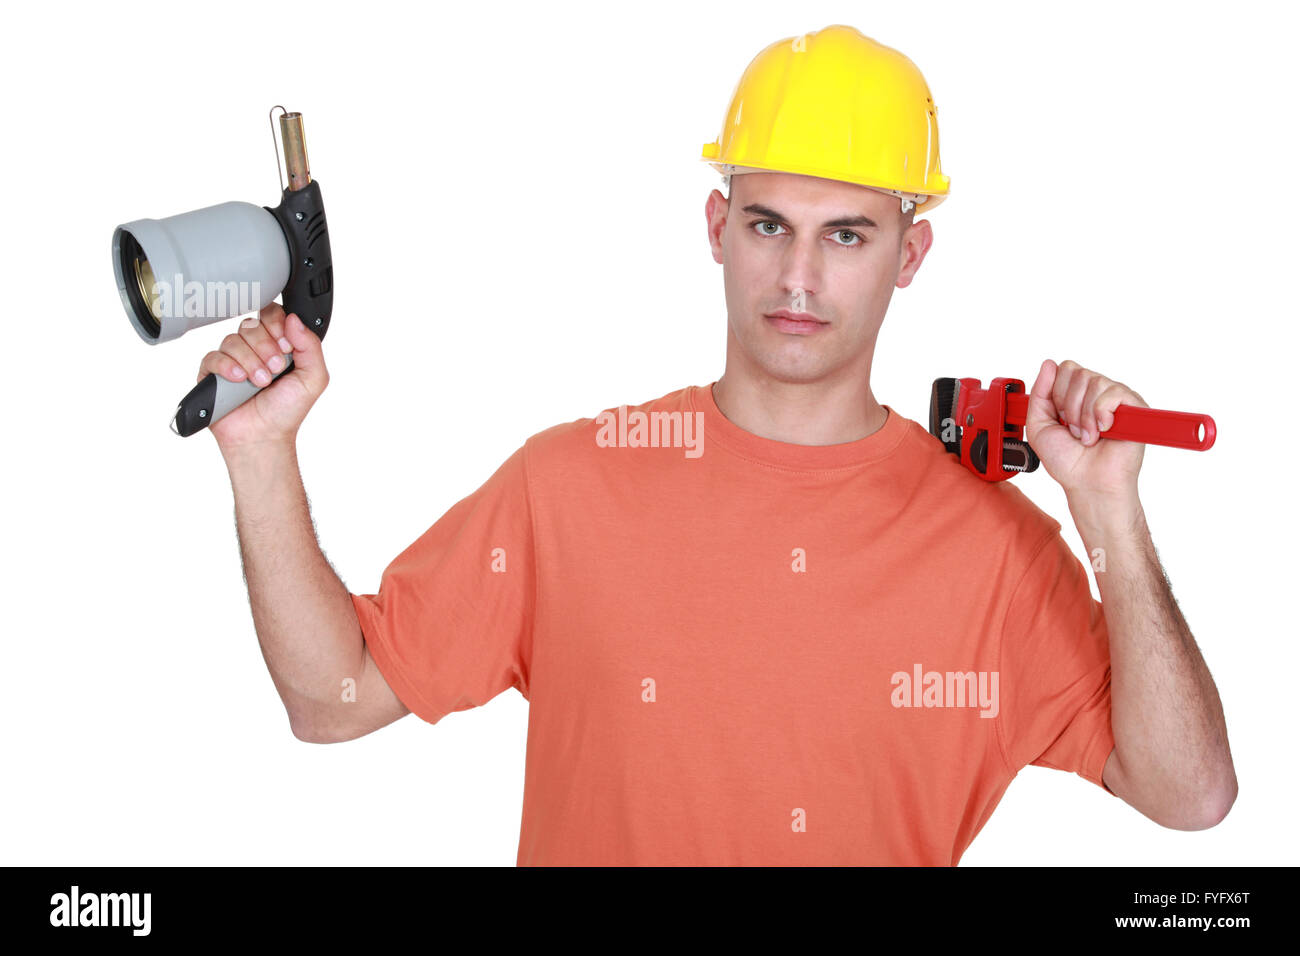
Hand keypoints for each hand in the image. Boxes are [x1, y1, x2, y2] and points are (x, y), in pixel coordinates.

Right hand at [196, 303, 329, 452]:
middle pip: (251, 324)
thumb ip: (310, 346)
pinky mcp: (212, 372)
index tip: (286, 347)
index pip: (272, 313)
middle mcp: (254, 347)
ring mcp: (232, 358)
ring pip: (233, 340)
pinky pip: (213, 356)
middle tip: (275, 370)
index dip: (277, 325)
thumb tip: (294, 319)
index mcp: (277, 344)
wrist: (264, 436)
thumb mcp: (313, 378)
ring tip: (259, 383)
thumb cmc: (287, 410)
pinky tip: (238, 380)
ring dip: (250, 361)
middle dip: (266, 347)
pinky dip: (227, 367)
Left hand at [1025, 359, 1145, 501]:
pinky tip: (1103, 431)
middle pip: (1077, 373)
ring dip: (1084, 416)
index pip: (1065, 369)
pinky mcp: (1134, 406)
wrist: (1088, 482)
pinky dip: (1101, 414)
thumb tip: (1048, 364)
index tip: (1059, 418)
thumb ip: (1039, 394)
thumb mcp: (1039, 425)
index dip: (1057, 394)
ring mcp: (1116, 399)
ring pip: (1094, 382)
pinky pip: (1112, 393)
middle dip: (1068, 407)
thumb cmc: (1067, 461)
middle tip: (1074, 431)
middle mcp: (1096, 394)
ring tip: (1088, 436)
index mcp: (1076, 395)